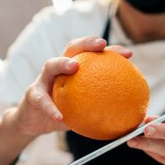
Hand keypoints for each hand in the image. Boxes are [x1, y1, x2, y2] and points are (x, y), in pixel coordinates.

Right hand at [12, 36, 131, 135]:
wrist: (35, 122)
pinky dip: (51, 108)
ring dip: (62, 63)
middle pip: (72, 48)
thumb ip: (103, 108)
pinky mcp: (33, 94)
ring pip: (51, 65)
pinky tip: (60, 117)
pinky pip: (42, 100)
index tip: (128, 54)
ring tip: (74, 66)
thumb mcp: (85, 110)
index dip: (110, 51)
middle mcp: (59, 69)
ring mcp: (44, 80)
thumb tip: (131, 116)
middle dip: (87, 42)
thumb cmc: (64, 113)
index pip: (92, 54)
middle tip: (101, 44)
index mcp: (74, 70)